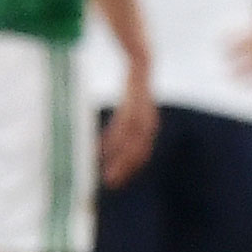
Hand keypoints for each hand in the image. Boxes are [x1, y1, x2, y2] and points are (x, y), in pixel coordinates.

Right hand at [100, 73, 155, 187]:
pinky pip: (121, 128)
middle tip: (110, 184)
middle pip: (137, 153)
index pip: (141, 155)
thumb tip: (101, 152)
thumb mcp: (125, 115)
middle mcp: (148, 124)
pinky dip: (112, 142)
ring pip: (129, 144)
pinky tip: (102, 153)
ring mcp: (141, 116)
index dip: (130, 170)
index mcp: (149, 127)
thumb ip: (115, 134)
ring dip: (118, 161)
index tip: (118, 183)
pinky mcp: (131, 106)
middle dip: (123, 170)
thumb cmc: (133, 93)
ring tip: (107, 174)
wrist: (141, 66)